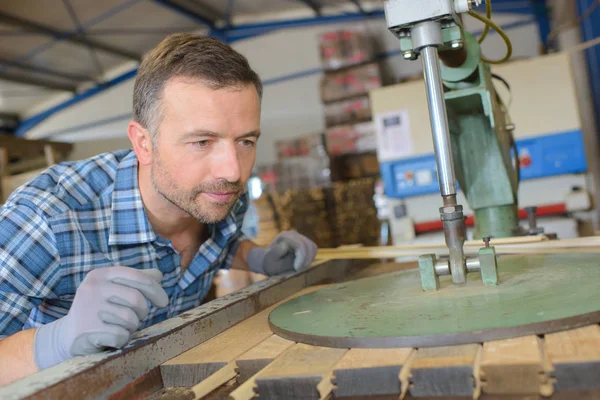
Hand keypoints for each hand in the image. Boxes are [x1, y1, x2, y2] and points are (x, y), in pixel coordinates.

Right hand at [34, 267, 168, 368]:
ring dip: (131, 327)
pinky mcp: (88, 330)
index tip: (163, 302)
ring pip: (130, 319)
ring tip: (119, 326)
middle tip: (136, 317)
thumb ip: (135, 280)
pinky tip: (110, 337)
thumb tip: (159, 275)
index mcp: (100, 274)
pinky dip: (121, 339)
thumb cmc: (98, 309)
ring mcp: (89, 309)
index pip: (137, 277)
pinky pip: (121, 336)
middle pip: (136, 299)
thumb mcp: (112, 288)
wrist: (68, 335)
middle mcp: (93, 288)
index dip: (155, 290)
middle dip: (142, 312)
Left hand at [247, 231, 317, 275]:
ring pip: (312, 247)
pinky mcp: (304, 242)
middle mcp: (293, 234)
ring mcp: (299, 236)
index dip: (301, 258)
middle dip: (306, 260)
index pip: (299, 245)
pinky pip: (313, 249)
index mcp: (284, 237)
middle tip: (298, 269)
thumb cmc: (269, 263)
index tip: (296, 269)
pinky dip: (310, 258)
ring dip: (309, 259)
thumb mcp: (270, 261)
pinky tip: (302, 264)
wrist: (268, 260)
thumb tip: (286, 244)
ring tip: (299, 267)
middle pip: (308, 245)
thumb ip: (278, 254)